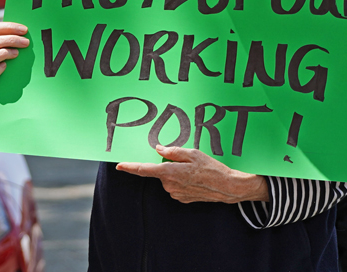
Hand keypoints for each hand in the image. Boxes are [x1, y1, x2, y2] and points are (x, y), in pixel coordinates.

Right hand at [0, 22, 29, 87]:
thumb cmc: (12, 61)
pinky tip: (5, 66)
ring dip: (4, 53)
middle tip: (26, 42)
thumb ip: (13, 38)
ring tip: (17, 54)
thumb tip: (26, 29)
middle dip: (11, 40)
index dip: (9, 27)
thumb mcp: (10, 46)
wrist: (11, 81)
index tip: (25, 30)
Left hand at [117, 145, 268, 203]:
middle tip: (186, 161)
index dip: (130, 167)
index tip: (119, 166)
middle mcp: (169, 185)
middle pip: (159, 171)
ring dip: (176, 173)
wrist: (227, 187)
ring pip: (168, 179)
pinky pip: (175, 186)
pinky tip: (195, 179)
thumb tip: (158, 149)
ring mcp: (175, 193)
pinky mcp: (182, 198)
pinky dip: (182, 181)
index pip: (144, 169)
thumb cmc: (211, 168)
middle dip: (167, 165)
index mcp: (169, 172)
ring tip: (194, 171)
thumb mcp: (192, 153)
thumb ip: (172, 151)